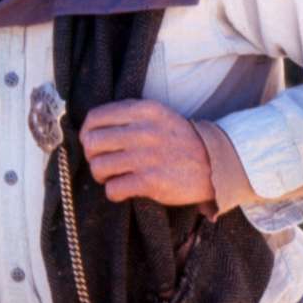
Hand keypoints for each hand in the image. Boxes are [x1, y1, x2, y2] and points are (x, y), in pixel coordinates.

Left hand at [78, 99, 214, 206]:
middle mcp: (143, 131)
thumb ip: (128, 115)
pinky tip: (124, 190)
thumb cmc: (180, 140)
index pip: (95, 118)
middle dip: (92, 156)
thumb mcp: (158, 116)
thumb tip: (90, 129)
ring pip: (98, 167)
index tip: (92, 143)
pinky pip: (113, 189)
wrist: (216, 163)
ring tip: (114, 177)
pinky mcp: (151, 182)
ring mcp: (146, 157)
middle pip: (92, 143)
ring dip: (102, 176)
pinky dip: (114, 192)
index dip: (87, 133)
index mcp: (143, 110)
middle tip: (103, 162)